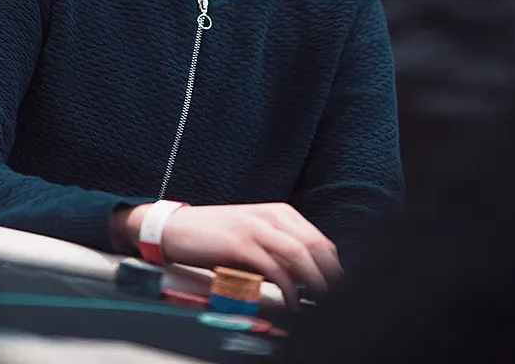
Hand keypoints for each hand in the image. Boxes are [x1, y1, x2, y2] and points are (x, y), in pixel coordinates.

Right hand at [149, 203, 340, 305]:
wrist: (174, 228)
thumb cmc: (212, 235)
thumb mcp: (251, 235)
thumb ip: (277, 249)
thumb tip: (304, 276)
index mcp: (277, 212)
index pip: (318, 239)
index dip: (333, 265)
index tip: (340, 286)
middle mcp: (269, 215)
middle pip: (315, 245)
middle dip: (331, 274)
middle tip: (339, 298)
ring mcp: (254, 227)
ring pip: (299, 254)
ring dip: (316, 282)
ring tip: (322, 302)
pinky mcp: (239, 243)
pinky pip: (274, 267)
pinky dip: (288, 288)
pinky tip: (293, 302)